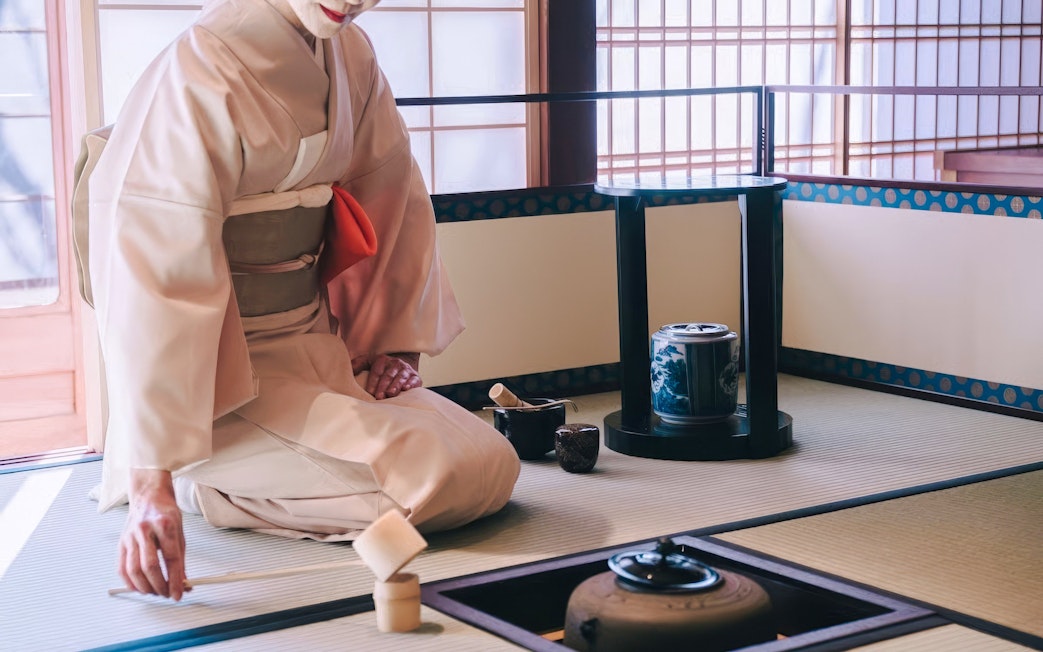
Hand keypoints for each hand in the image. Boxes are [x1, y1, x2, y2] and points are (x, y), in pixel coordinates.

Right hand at [118, 469, 187, 600]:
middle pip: (149, 566)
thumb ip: (181, 559)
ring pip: (133, 569)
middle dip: (159, 586)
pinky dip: (130, 582)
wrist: (149, 497)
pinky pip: (121, 568)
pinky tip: (139, 587)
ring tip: (155, 593)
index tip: (179, 594)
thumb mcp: (180, 533)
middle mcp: (145, 530)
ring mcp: (130, 536)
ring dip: (144, 587)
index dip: (175, 580)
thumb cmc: (166, 513)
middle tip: (167, 595)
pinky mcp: (121, 542)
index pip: (171, 558)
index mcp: (165, 525)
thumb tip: (184, 584)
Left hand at [352, 352, 421, 398]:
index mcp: (382, 360)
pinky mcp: (415, 376)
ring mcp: (406, 369)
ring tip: (391, 393)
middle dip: (383, 386)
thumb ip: (358, 364)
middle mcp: (395, 363)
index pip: (377, 371)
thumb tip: (345, 369)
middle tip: (379, 396)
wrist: (400, 364)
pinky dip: (411, 384)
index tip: (370, 392)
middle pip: (388, 375)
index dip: (373, 381)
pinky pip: (414, 379)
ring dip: (396, 385)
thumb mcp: (369, 362)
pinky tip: (407, 388)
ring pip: (400, 377)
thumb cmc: (381, 367)